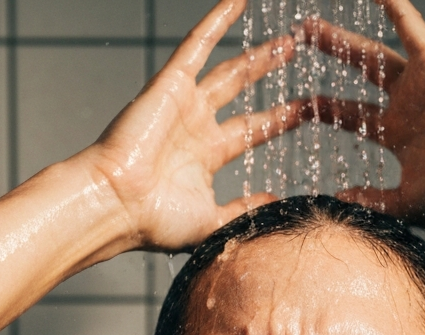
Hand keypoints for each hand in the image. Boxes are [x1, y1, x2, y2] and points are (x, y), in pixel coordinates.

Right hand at [86, 0, 306, 251]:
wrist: (117, 205)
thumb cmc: (157, 222)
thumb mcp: (215, 222)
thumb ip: (246, 211)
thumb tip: (278, 207)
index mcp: (205, 158)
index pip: (249, 131)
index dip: (278, 119)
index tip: (306, 109)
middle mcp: (195, 127)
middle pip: (242, 92)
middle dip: (270, 74)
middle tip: (297, 53)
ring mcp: (183, 104)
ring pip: (228, 68)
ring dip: (257, 52)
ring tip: (288, 37)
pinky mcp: (170, 84)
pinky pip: (196, 44)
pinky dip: (216, 20)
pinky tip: (239, 1)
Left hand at [305, 0, 424, 224]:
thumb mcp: (404, 204)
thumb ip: (371, 201)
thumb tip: (338, 200)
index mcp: (400, 138)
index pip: (351, 117)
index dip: (323, 109)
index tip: (295, 103)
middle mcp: (407, 107)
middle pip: (357, 77)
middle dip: (329, 58)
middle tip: (297, 40)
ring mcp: (420, 85)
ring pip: (372, 53)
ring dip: (342, 37)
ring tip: (309, 23)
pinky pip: (411, 27)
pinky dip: (395, 7)